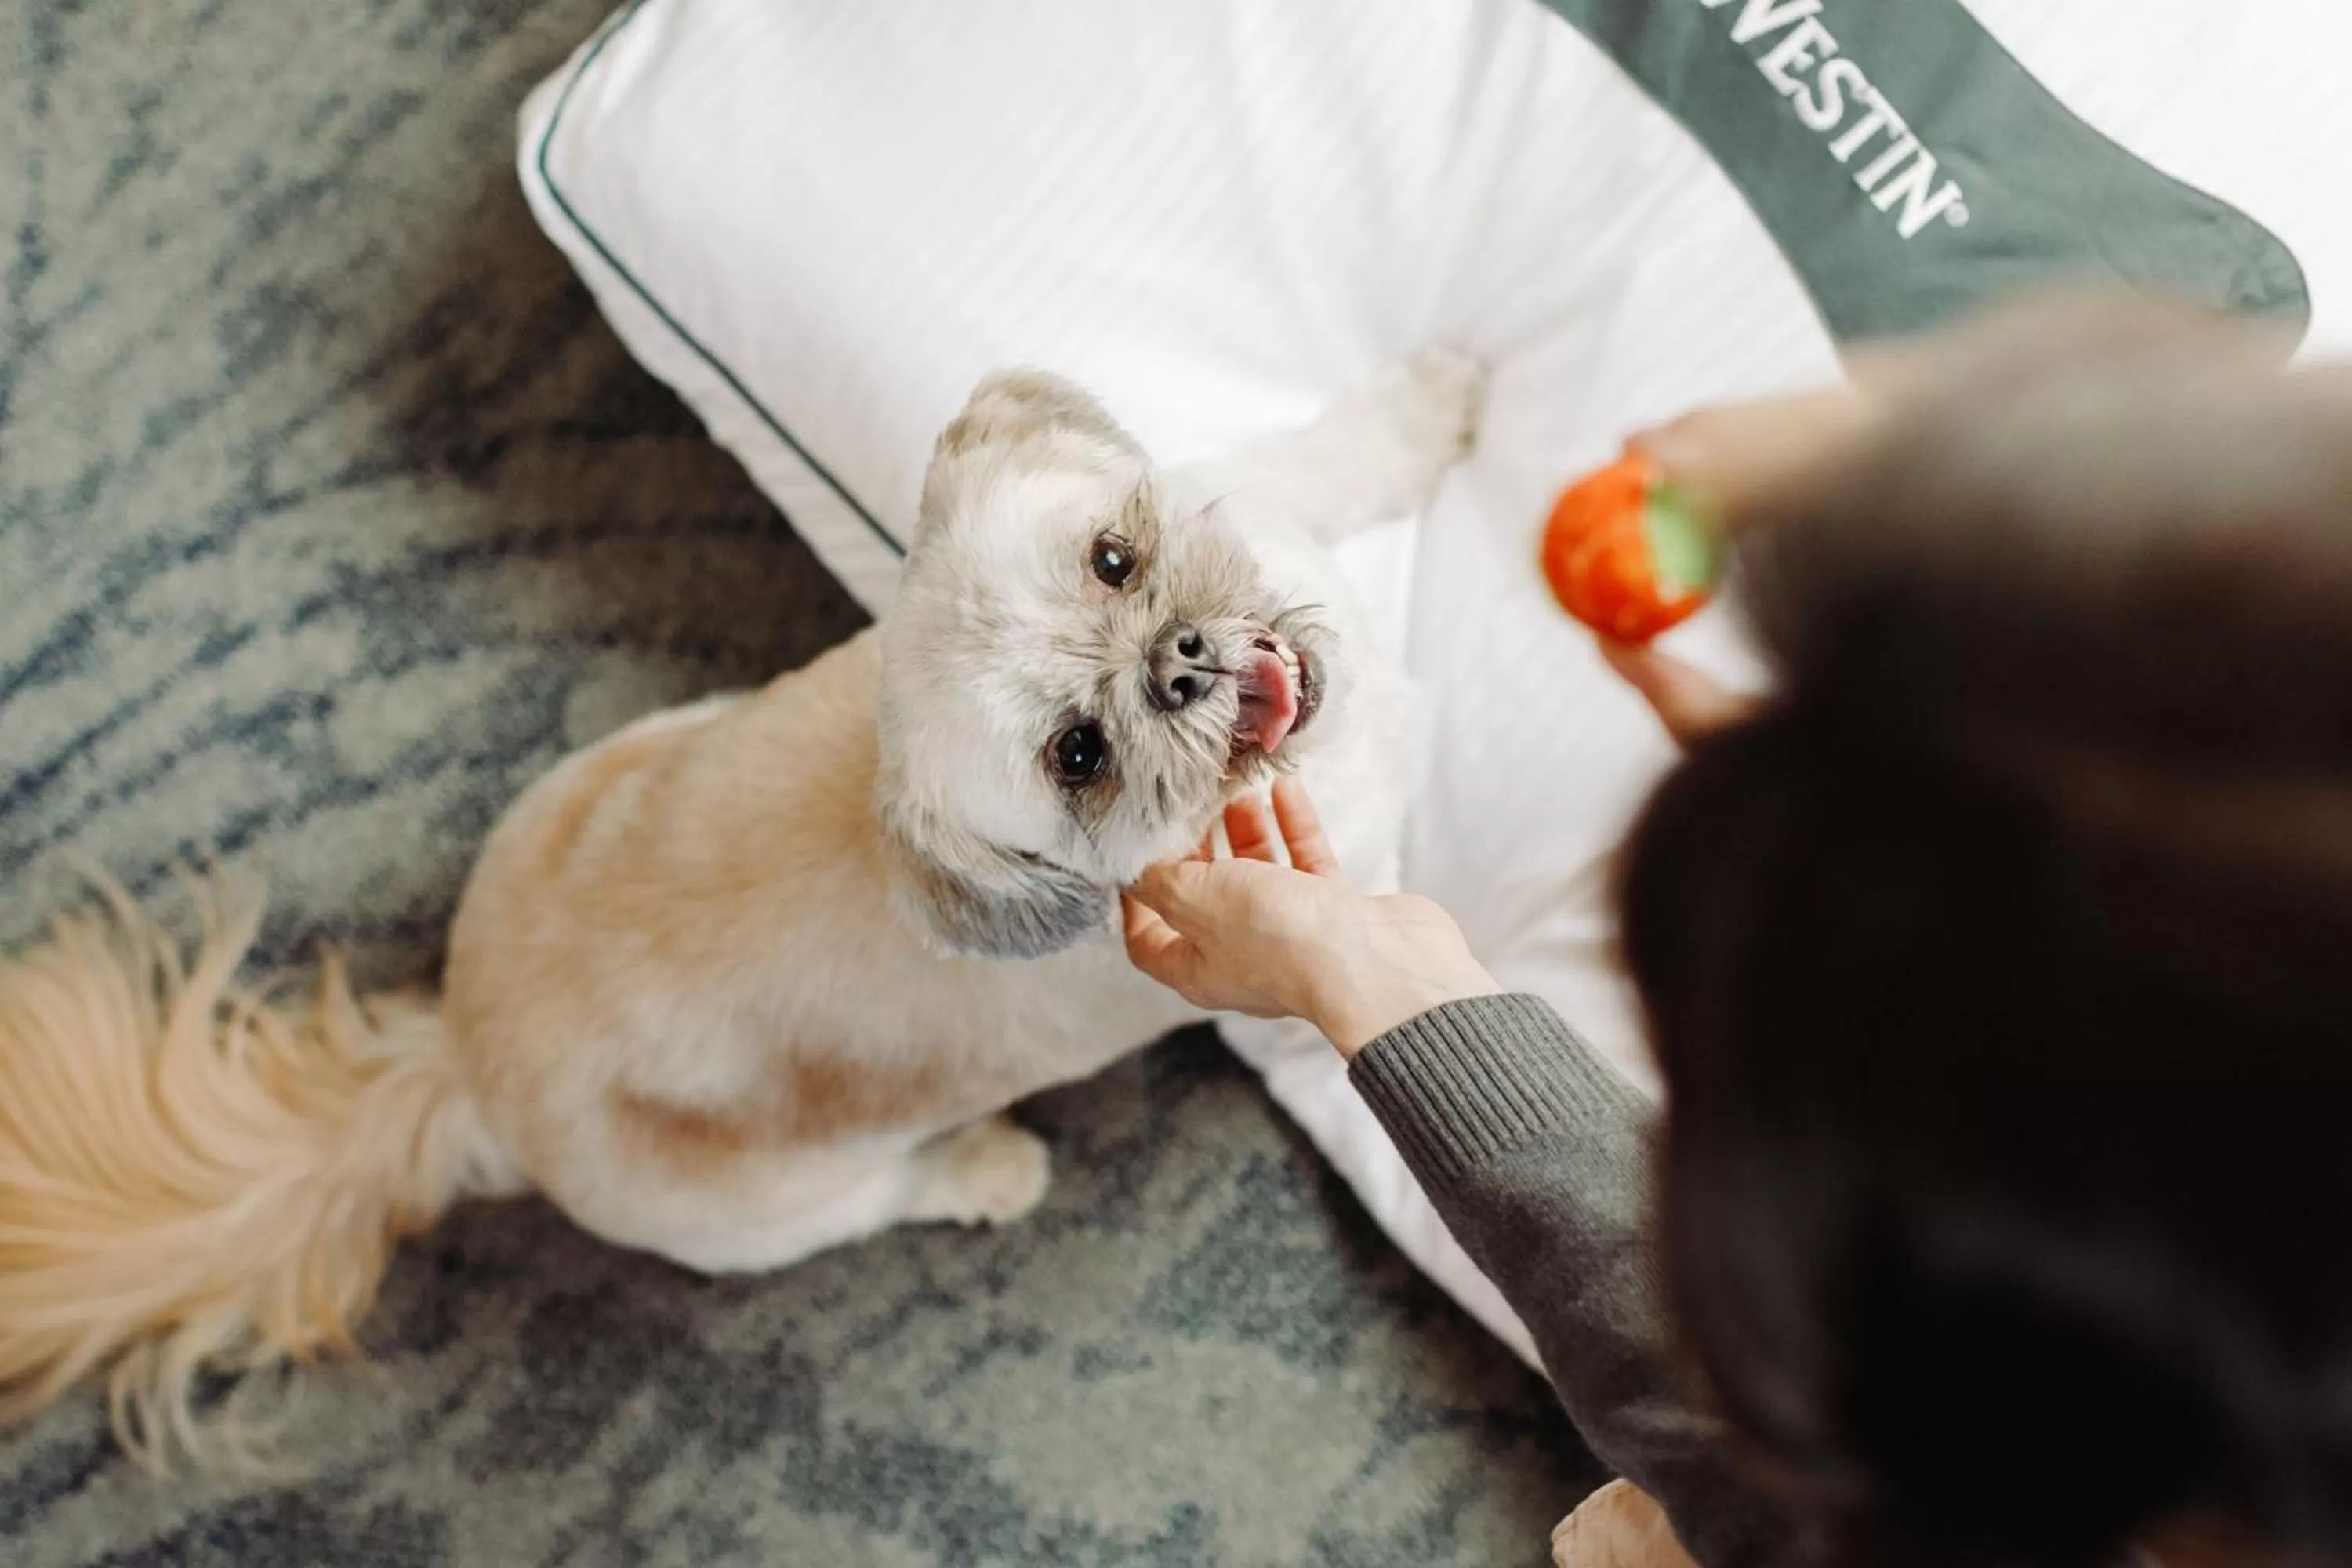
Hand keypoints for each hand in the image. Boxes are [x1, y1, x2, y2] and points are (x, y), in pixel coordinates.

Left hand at [1122, 778, 1498, 1057]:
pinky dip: (1294, 825)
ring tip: (1237, 789)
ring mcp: (1292, 933)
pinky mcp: (1335, 912)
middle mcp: (1242, 955)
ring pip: (1259, 874)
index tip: (1133, 855)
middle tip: (1188, 806)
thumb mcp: (1198, 901)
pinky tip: (1285, 788)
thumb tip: (1136, 867)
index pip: (1150, 941)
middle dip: (1196, 850)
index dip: (1135, 900)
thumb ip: (1161, 881)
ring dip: (1248, 830)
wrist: (1378, 964)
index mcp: (1199, 968)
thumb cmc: (1286, 943)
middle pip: (1205, 899)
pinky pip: (1306, 862)